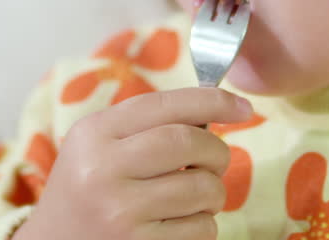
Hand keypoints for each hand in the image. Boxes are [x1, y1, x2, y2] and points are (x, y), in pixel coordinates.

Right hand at [13, 87, 252, 239]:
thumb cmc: (85, 192)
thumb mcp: (96, 146)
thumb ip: (145, 125)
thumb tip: (216, 110)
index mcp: (93, 134)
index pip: (166, 106)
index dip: (213, 101)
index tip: (243, 107)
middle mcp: (102, 170)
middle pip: (189, 143)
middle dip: (217, 152)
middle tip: (214, 162)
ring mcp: (120, 212)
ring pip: (202, 189)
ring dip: (213, 193)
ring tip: (193, 198)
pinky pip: (200, 229)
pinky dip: (203, 225)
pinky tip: (179, 225)